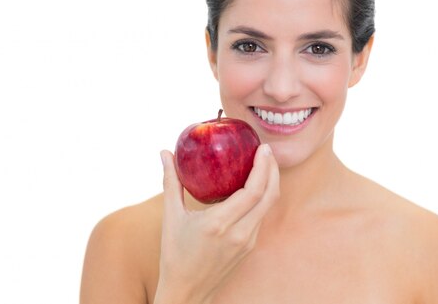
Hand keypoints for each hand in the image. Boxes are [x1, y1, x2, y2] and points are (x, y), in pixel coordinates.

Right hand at [154, 144, 279, 303]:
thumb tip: (164, 153)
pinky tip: (256, 186)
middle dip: (273, 170)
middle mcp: (239, 234)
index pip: (253, 191)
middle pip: (269, 196)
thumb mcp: (171, 217)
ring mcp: (247, 242)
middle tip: (267, 150)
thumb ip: (170, 182)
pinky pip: (261, 216)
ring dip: (271, 183)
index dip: (263, 168)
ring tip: (265, 163)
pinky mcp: (249, 247)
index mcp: (219, 224)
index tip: (263, 148)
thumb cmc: (175, 254)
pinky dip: (263, 197)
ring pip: (268, 207)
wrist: (186, 292)